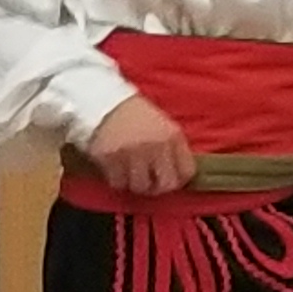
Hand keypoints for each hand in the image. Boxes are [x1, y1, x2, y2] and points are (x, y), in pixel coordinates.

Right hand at [83, 95, 197, 196]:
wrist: (105, 103)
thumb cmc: (136, 115)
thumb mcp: (164, 126)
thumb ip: (173, 149)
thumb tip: (180, 178)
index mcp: (172, 136)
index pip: (187, 172)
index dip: (179, 180)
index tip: (170, 180)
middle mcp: (155, 146)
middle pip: (166, 185)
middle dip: (158, 188)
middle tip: (150, 183)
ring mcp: (132, 153)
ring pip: (140, 187)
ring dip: (135, 183)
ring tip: (131, 173)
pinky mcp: (110, 158)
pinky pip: (118, 182)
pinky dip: (117, 179)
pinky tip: (117, 168)